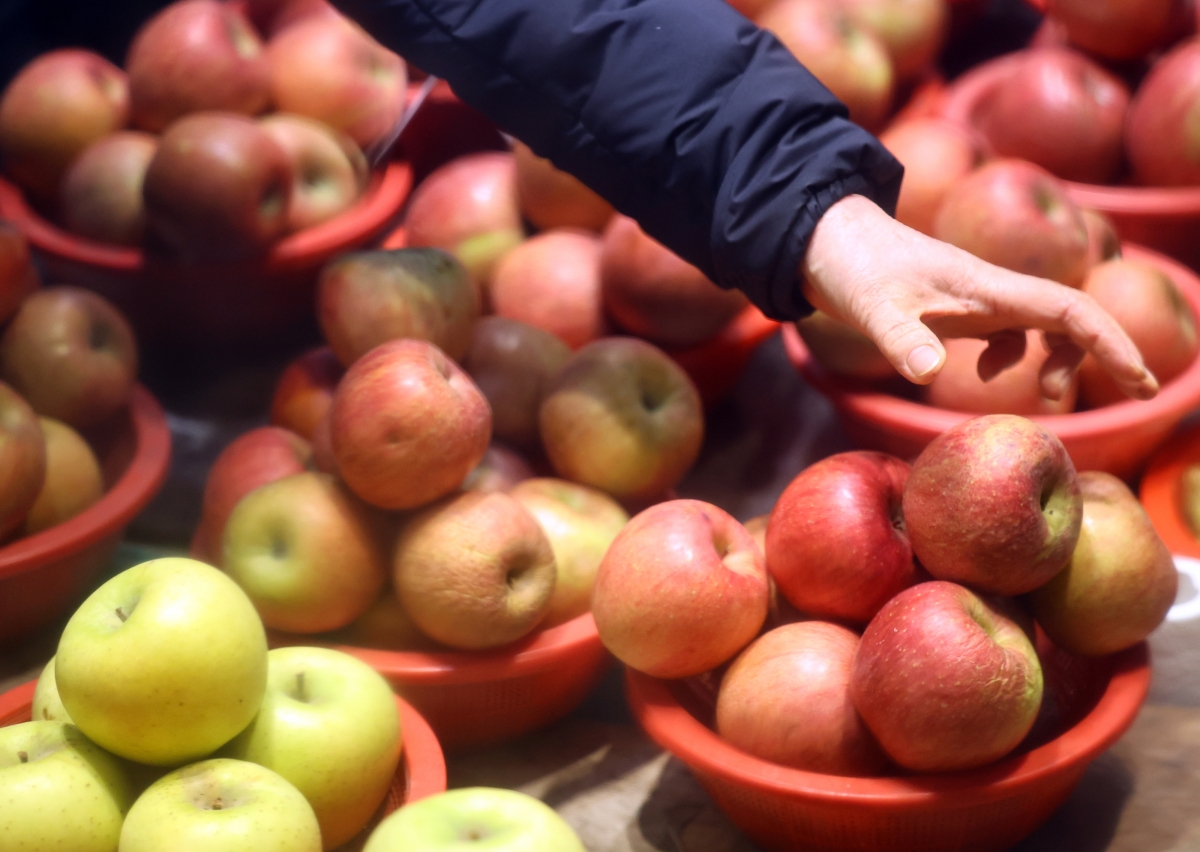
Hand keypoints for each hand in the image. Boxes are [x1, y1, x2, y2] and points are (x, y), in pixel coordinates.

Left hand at [799, 194, 1157, 400]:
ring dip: (1056, 358)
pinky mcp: (954, 307)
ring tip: (1044, 396)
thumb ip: (901, 341)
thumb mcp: (872, 309)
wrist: (822, 242)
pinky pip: (1006, 330)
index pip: (1070, 310)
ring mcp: (974, 297)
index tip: (1140, 380)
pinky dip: (1012, 355)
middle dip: (1105, 352)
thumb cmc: (852, 268)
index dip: (1111, 343)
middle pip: (1069, 316)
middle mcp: (990, 289)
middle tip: (1137, 393)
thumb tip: (932, 375)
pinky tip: (983, 373)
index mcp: (987, 287)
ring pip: (1041, 324)